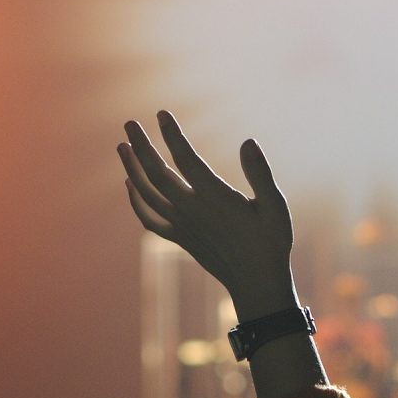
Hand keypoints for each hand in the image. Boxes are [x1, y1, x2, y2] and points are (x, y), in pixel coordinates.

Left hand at [118, 111, 297, 320]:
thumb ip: (261, 174)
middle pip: (156, 173)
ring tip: (122, 146)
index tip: (161, 114)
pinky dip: (135, 201)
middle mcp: (192, 211)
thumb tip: (248, 142)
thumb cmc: (271, 243)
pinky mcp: (179, 238)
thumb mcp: (276, 207)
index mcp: (215, 198)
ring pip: (146, 194)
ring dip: (131, 169)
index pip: (186, 159)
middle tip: (129, 124)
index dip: (172, 135)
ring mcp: (182, 226)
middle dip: (141, 146)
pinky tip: (129, 185)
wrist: (256, 284)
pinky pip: (149, 219)